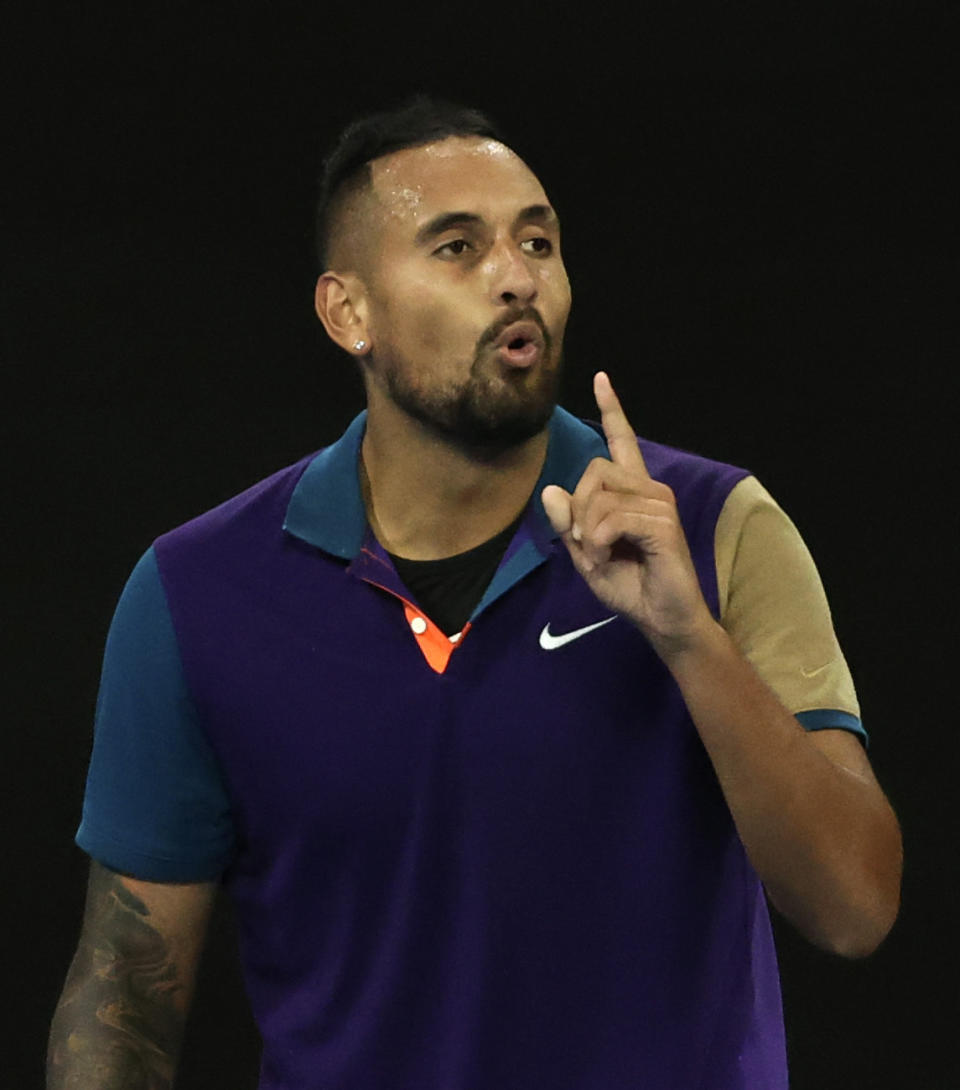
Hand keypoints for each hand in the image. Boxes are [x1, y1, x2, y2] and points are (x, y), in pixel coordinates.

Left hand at [541, 371, 716, 656]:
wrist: (661, 618)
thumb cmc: (630, 586)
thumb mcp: (586, 555)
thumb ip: (569, 524)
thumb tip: (552, 489)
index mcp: (632, 492)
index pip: (621, 441)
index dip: (611, 409)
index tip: (600, 378)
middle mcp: (650, 488)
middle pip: (595, 469)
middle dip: (578, 508)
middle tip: (586, 543)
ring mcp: (659, 503)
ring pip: (600, 496)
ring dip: (588, 532)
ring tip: (602, 555)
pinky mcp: (663, 523)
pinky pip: (612, 518)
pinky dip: (599, 541)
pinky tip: (608, 557)